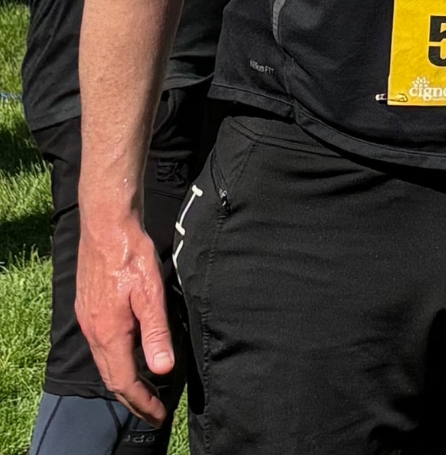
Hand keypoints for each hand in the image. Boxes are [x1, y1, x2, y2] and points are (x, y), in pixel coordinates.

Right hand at [75, 215, 173, 424]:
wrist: (106, 225)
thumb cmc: (131, 255)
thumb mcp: (151, 294)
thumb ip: (156, 332)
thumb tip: (162, 370)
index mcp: (109, 333)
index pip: (124, 381)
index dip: (141, 401)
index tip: (158, 414)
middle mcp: (94, 331)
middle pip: (111, 377)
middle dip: (132, 397)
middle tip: (152, 410)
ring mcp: (88, 319)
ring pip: (104, 361)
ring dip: (123, 379)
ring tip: (142, 387)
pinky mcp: (88, 307)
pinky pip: (100, 345)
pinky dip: (115, 359)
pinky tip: (128, 352)